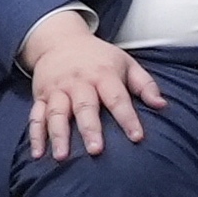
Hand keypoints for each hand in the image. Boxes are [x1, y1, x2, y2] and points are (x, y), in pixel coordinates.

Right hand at [23, 12, 153, 158]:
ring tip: (62, 156)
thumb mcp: (125, 63)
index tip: (137, 137)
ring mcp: (58, 90)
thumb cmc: (98, 57)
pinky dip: (35, 135)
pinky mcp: (41, 97)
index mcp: (102, 75)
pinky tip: (37, 154)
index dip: (127, 117)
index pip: (117, 98)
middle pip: (84, 107)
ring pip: (57, 113)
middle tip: (96, 151)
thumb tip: (162, 105)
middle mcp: (79, 83)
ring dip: (58, 135)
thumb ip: (144, 84)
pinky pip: (36, 116)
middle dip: (89, 129)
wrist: (60, 40)